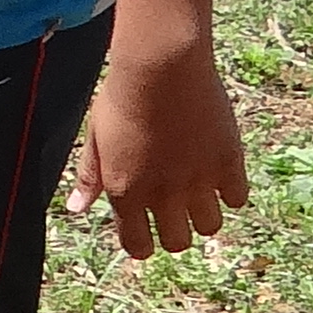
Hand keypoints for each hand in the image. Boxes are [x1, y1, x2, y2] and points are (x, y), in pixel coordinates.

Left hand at [65, 34, 245, 260]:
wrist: (162, 66)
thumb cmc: (123, 96)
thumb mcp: (96, 136)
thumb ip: (90, 177)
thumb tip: (76, 208)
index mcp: (126, 192)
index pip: (138, 246)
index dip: (143, 243)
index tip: (148, 231)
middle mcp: (162, 195)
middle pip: (178, 243)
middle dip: (175, 231)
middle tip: (176, 209)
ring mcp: (197, 181)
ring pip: (209, 227)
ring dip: (203, 214)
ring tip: (199, 189)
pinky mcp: (227, 163)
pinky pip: (236, 199)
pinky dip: (230, 192)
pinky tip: (219, 172)